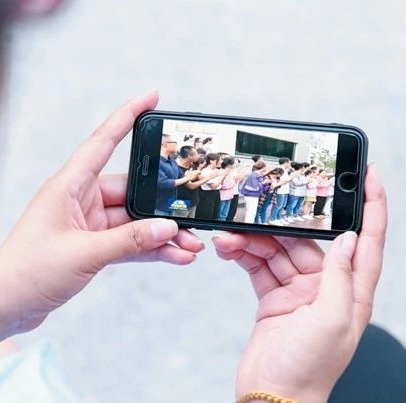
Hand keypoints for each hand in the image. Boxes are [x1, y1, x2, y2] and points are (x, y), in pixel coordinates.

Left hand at [0, 90, 203, 333]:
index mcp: (69, 186)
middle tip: (192, 215)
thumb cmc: (27, 272)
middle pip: (131, 191)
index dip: (128, 116)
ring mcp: (87, 224)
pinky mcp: (91, 246)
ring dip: (161, 233)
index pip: (103, 141)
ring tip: (191, 244)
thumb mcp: (83, 253)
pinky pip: (128, 242)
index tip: (152, 98)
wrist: (4, 306)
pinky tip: (174, 256)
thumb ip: (129, 240)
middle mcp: (80, 199)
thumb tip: (168, 229)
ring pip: (134, 221)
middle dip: (162, 205)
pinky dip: (149, 249)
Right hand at [212, 164, 385, 402]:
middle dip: (283, 223)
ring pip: (278, 250)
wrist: (271, 395)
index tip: (368, 175)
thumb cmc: (307, 369)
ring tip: (231, 236)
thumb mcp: (330, 320)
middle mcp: (326, 288)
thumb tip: (347, 239)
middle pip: (309, 240)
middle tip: (261, 209)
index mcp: (351, 292)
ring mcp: (298, 291)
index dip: (371, 206)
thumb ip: (338, 276)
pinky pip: (260, 266)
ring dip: (254, 241)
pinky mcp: (274, 296)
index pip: (367, 241)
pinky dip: (244, 255)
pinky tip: (230, 249)